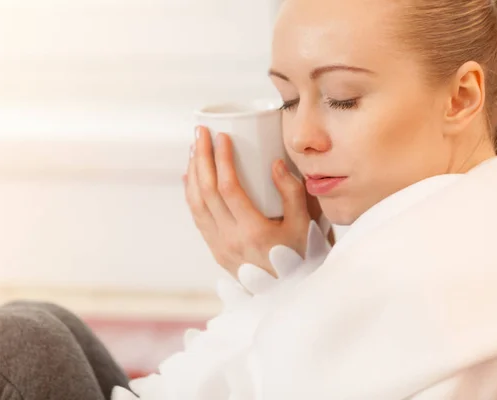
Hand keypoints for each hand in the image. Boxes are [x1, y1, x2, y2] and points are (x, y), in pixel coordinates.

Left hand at [184, 126, 311, 276]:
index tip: (222, 136)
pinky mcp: (217, 251)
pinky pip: (198, 218)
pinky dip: (191, 195)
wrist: (290, 293)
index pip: (228, 188)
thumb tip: (274, 163)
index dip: (222, 159)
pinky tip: (190, 178)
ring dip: (193, 174)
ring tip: (195, 149)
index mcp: (254, 232)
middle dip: (201, 158)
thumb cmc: (302, 256)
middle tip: (201, 133)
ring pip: (196, 205)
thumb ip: (293, 193)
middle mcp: (231, 240)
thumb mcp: (306, 224)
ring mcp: (220, 247)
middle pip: (206, 192)